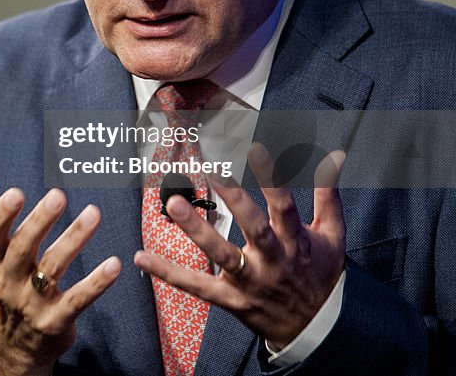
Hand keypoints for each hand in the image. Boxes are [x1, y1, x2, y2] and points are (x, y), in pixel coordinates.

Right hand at [0, 162, 120, 375]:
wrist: (12, 344)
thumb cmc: (4, 280)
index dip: (2, 215)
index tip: (16, 192)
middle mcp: (9, 281)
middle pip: (22, 250)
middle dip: (39, 222)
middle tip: (58, 195)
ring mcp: (32, 303)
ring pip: (53, 269)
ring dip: (74, 239)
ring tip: (94, 212)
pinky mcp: (56, 321)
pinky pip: (77, 300)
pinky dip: (96, 283)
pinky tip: (114, 264)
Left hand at [133, 144, 346, 348]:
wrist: (318, 328)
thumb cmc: (320, 272)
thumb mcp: (332, 235)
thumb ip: (327, 193)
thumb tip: (335, 156)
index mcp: (296, 241)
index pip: (284, 205)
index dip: (271, 177)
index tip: (254, 147)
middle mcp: (273, 260)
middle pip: (253, 227)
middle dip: (234, 198)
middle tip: (211, 169)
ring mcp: (250, 281)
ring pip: (222, 255)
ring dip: (197, 230)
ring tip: (173, 205)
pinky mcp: (231, 300)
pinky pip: (197, 286)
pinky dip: (169, 273)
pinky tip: (141, 257)